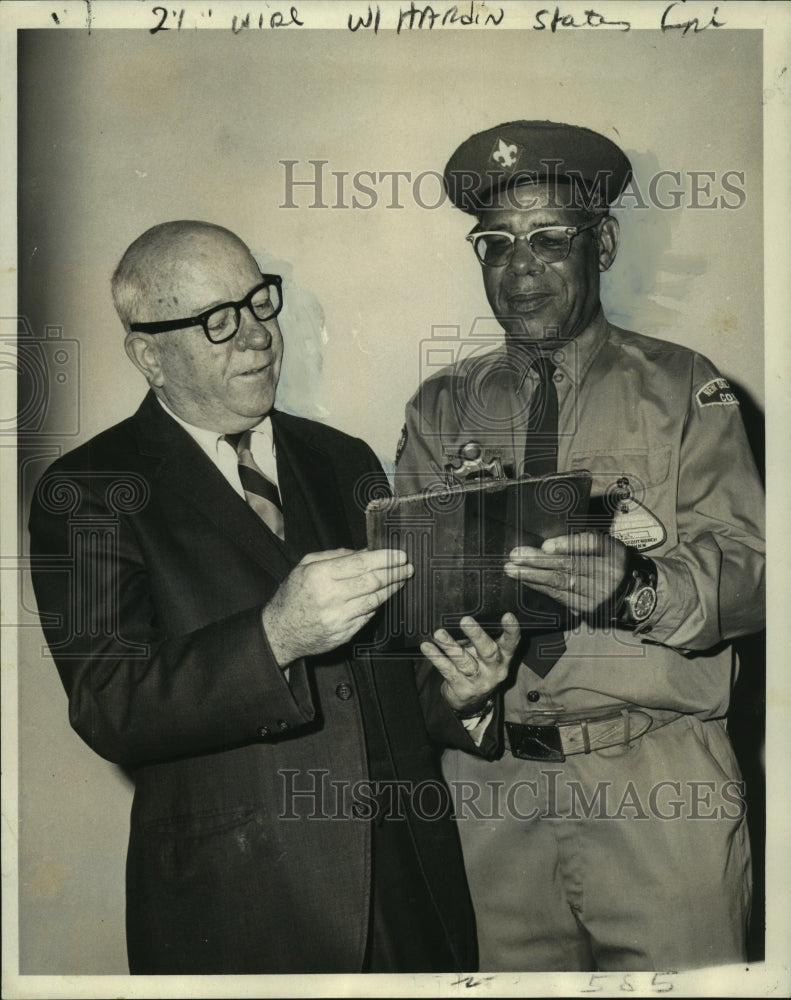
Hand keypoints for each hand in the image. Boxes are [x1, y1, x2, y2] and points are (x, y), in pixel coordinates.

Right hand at [262, 548, 411, 664]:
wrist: (281, 631)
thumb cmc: (294, 594)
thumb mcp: (307, 565)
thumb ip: (336, 555)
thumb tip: (366, 551)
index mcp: (320, 575)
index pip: (361, 564)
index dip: (385, 559)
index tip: (400, 555)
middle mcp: (330, 597)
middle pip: (373, 582)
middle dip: (395, 573)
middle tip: (407, 567)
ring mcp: (339, 618)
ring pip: (375, 600)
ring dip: (392, 589)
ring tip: (401, 580)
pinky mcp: (344, 634)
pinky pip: (367, 617)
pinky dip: (376, 605)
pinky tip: (382, 596)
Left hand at [421, 614, 519, 714]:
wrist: (471, 703)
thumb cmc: (479, 667)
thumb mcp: (485, 655)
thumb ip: (480, 639)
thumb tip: (465, 612)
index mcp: (504, 657)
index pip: (511, 643)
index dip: (511, 630)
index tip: (507, 615)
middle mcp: (494, 670)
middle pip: (487, 651)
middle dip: (477, 635)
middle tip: (465, 620)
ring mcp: (479, 681)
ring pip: (464, 661)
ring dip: (450, 646)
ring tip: (439, 633)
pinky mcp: (462, 689)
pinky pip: (448, 671)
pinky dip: (437, 658)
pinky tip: (427, 647)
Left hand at [504, 531, 627, 615]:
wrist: (628, 591)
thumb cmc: (607, 560)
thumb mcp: (603, 544)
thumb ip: (580, 541)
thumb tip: (546, 543)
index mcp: (611, 551)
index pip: (590, 544)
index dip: (567, 544)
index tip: (545, 545)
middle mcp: (606, 573)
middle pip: (570, 565)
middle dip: (539, 561)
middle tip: (515, 556)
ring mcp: (597, 593)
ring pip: (561, 583)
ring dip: (533, 576)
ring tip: (512, 569)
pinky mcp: (587, 608)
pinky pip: (559, 596)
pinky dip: (540, 587)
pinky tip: (525, 580)